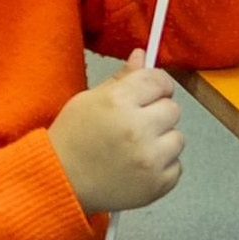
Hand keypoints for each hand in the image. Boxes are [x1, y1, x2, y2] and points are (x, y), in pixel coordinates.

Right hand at [53, 65, 185, 216]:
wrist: (61, 182)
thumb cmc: (72, 139)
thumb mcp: (88, 100)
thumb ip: (120, 78)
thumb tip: (141, 55)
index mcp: (118, 102)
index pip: (159, 80)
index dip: (155, 85)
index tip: (149, 93)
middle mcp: (137, 129)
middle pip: (173, 109)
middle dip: (157, 114)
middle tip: (135, 124)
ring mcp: (150, 159)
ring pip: (178, 138)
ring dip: (161, 141)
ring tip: (136, 148)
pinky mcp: (157, 184)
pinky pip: (176, 166)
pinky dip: (161, 167)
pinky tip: (138, 166)